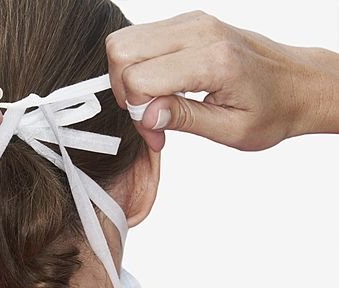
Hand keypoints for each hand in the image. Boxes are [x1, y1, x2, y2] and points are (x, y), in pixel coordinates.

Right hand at [106, 10, 332, 152]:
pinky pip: (143, 39)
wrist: (297, 83)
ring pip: (126, 41)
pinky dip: (143, 69)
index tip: (157, 133)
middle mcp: (200, 32)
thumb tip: (146, 115)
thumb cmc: (271, 109)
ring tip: (159, 107)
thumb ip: (185, 119)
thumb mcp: (230, 129)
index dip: (138, 111)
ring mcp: (193, 22)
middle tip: (151, 119)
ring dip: (131, 80)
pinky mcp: (189, 22)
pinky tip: (165, 92)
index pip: (139, 76)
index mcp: (213, 60)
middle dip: (126, 91)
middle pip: (122, 49)